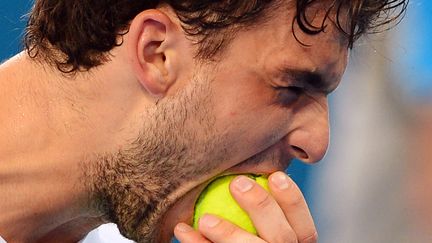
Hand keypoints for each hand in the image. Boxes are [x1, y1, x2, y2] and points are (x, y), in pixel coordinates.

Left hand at [174, 171, 316, 242]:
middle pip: (281, 238)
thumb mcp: (264, 228)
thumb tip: (248, 173)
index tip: (275, 175)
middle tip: (237, 183)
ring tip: (205, 219)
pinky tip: (182, 230)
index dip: (293, 201)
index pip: (305, 230)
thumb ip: (264, 211)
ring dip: (228, 233)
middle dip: (262, 207)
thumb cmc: (247, 235)